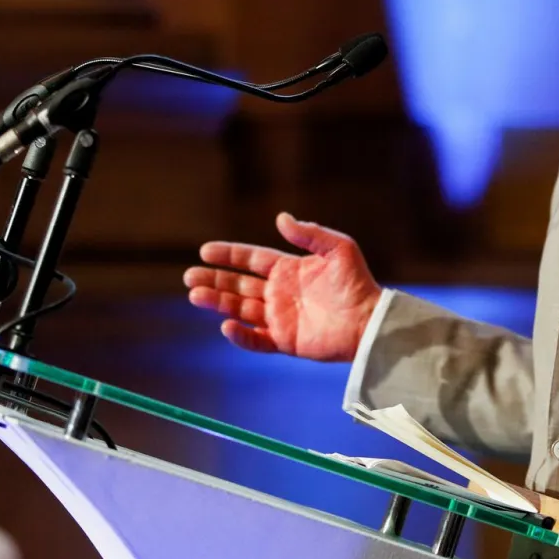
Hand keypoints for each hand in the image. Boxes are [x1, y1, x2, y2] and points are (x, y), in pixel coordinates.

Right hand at [182, 212, 381, 360]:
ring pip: (240, 309)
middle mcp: (279, 292)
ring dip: (217, 302)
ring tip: (195, 295)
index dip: (228, 254)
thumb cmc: (357, 283)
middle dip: (213, 279)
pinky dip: (240, 335)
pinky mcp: (285, 341)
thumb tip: (280, 218)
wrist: (369, 321)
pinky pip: (255, 339)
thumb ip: (309, 234)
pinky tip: (226, 325)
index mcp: (289, 269)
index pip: (251, 259)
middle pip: (238, 285)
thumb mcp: (338, 249)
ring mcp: (280, 317)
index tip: (204, 251)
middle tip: (188, 276)